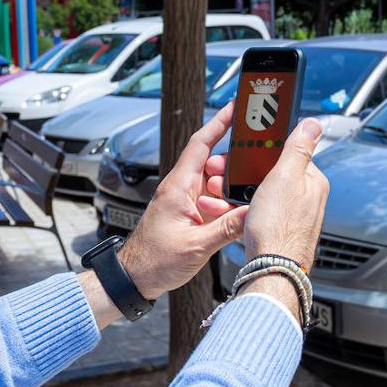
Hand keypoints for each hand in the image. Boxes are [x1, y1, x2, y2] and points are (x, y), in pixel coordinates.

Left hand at [117, 102, 245, 299]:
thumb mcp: (196, 246)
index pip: (201, 144)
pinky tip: (233, 217)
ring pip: (216, 184)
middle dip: (233, 169)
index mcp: (178, 187)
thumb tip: (253, 214)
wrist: (134, 278)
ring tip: (236, 208)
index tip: (236, 108)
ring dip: (229, 193)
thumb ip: (226, 228)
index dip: (219, 123)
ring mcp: (185, 201)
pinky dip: (225, 206)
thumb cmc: (153, 261)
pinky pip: (213, 202)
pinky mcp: (189, 214)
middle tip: (249, 178)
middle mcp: (181, 189)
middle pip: (214, 164)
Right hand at [238, 118, 328, 314]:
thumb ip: (299, 148)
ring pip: (265, 194)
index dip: (264, 151)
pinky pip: (262, 213)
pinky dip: (247, 210)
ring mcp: (295, 216)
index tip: (246, 152)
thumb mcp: (285, 177)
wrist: (271, 270)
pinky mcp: (282, 230)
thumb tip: (313, 123)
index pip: (290, 153)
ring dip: (244, 193)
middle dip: (250, 174)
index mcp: (313, 182)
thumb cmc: (278, 228)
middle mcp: (308, 199)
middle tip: (230, 177)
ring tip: (228, 198)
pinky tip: (239, 215)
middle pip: (275, 173)